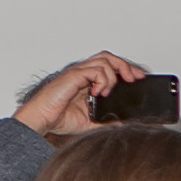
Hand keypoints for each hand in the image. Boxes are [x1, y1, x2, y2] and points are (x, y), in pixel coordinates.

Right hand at [16, 48, 144, 135]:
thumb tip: (125, 123)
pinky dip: (102, 80)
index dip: (126, 68)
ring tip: (109, 91)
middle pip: (108, 57)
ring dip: (114, 74)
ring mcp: (78, 73)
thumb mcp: (91, 122)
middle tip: (135, 78)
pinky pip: (94, 69)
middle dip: (125, 66)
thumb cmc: (59, 118)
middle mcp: (83, 73)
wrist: (42, 120)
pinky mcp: (73, 75)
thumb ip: (107, 120)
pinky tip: (98, 93)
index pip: (110, 65)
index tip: (139, 77)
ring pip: (104, 59)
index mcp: (87, 81)